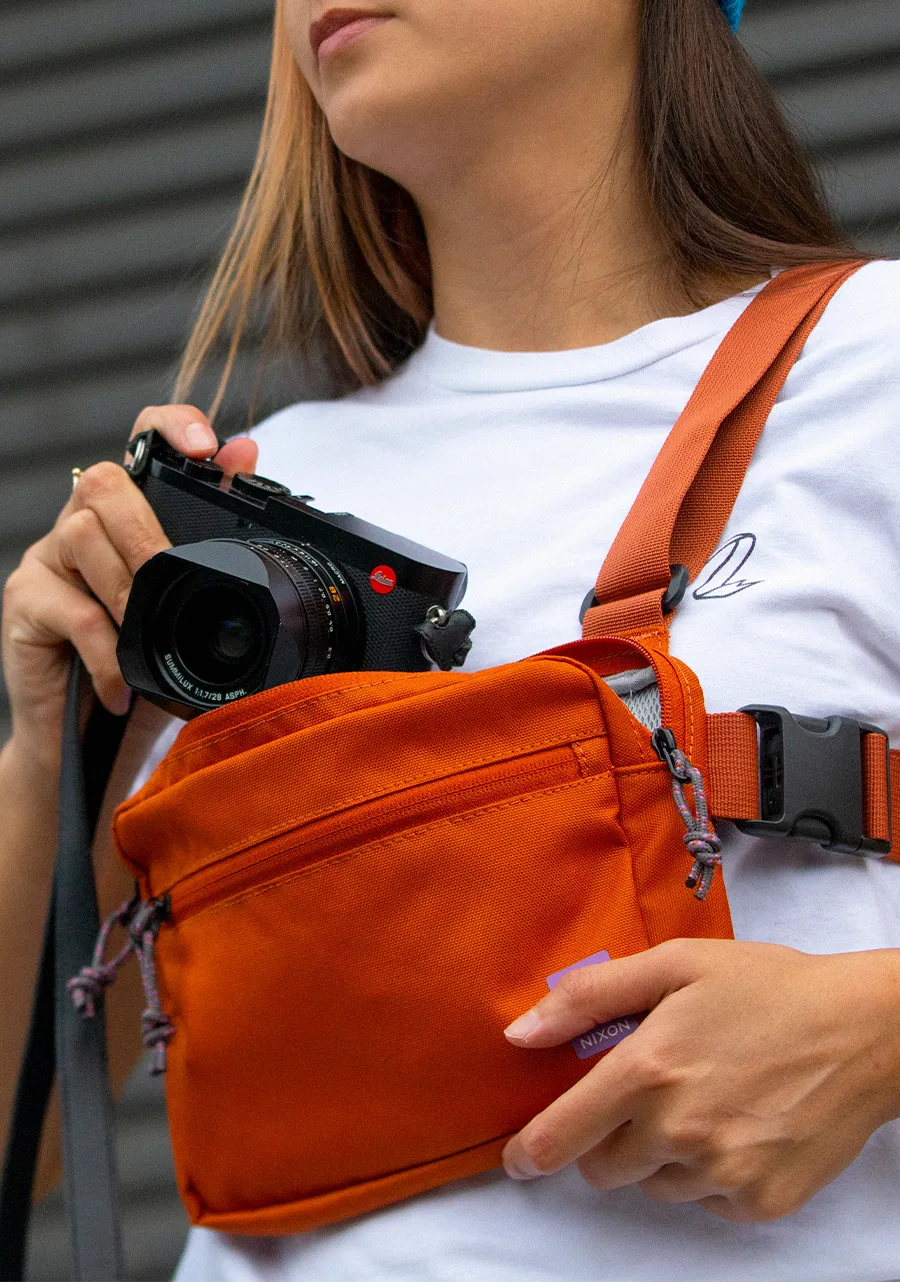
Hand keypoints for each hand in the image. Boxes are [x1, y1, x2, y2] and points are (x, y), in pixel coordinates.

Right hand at [1, 405, 257, 760]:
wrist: (92, 741)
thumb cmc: (146, 667)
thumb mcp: (191, 611)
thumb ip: (215, 537)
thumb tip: (247, 455)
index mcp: (130, 517)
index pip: (141, 444)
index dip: (170, 428)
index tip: (207, 446)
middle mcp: (84, 526)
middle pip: (103, 482)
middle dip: (146, 530)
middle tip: (169, 577)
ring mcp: (49, 561)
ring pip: (81, 534)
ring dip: (126, 591)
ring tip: (145, 637)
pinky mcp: (23, 603)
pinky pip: (69, 609)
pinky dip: (104, 651)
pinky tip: (121, 683)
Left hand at [501, 938, 899, 1222]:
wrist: (862, 1029)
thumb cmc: (765, 987)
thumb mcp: (673, 964)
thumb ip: (588, 997)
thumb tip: (520, 1034)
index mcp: (648, 1069)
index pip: (563, 1135)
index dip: (533, 1151)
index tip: (521, 1158)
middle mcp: (679, 1131)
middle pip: (603, 1168)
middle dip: (609, 1137)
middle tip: (650, 1093)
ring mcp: (722, 1173)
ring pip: (654, 1185)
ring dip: (662, 1154)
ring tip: (706, 1098)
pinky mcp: (760, 1202)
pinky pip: (705, 1200)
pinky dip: (710, 1173)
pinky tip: (739, 1124)